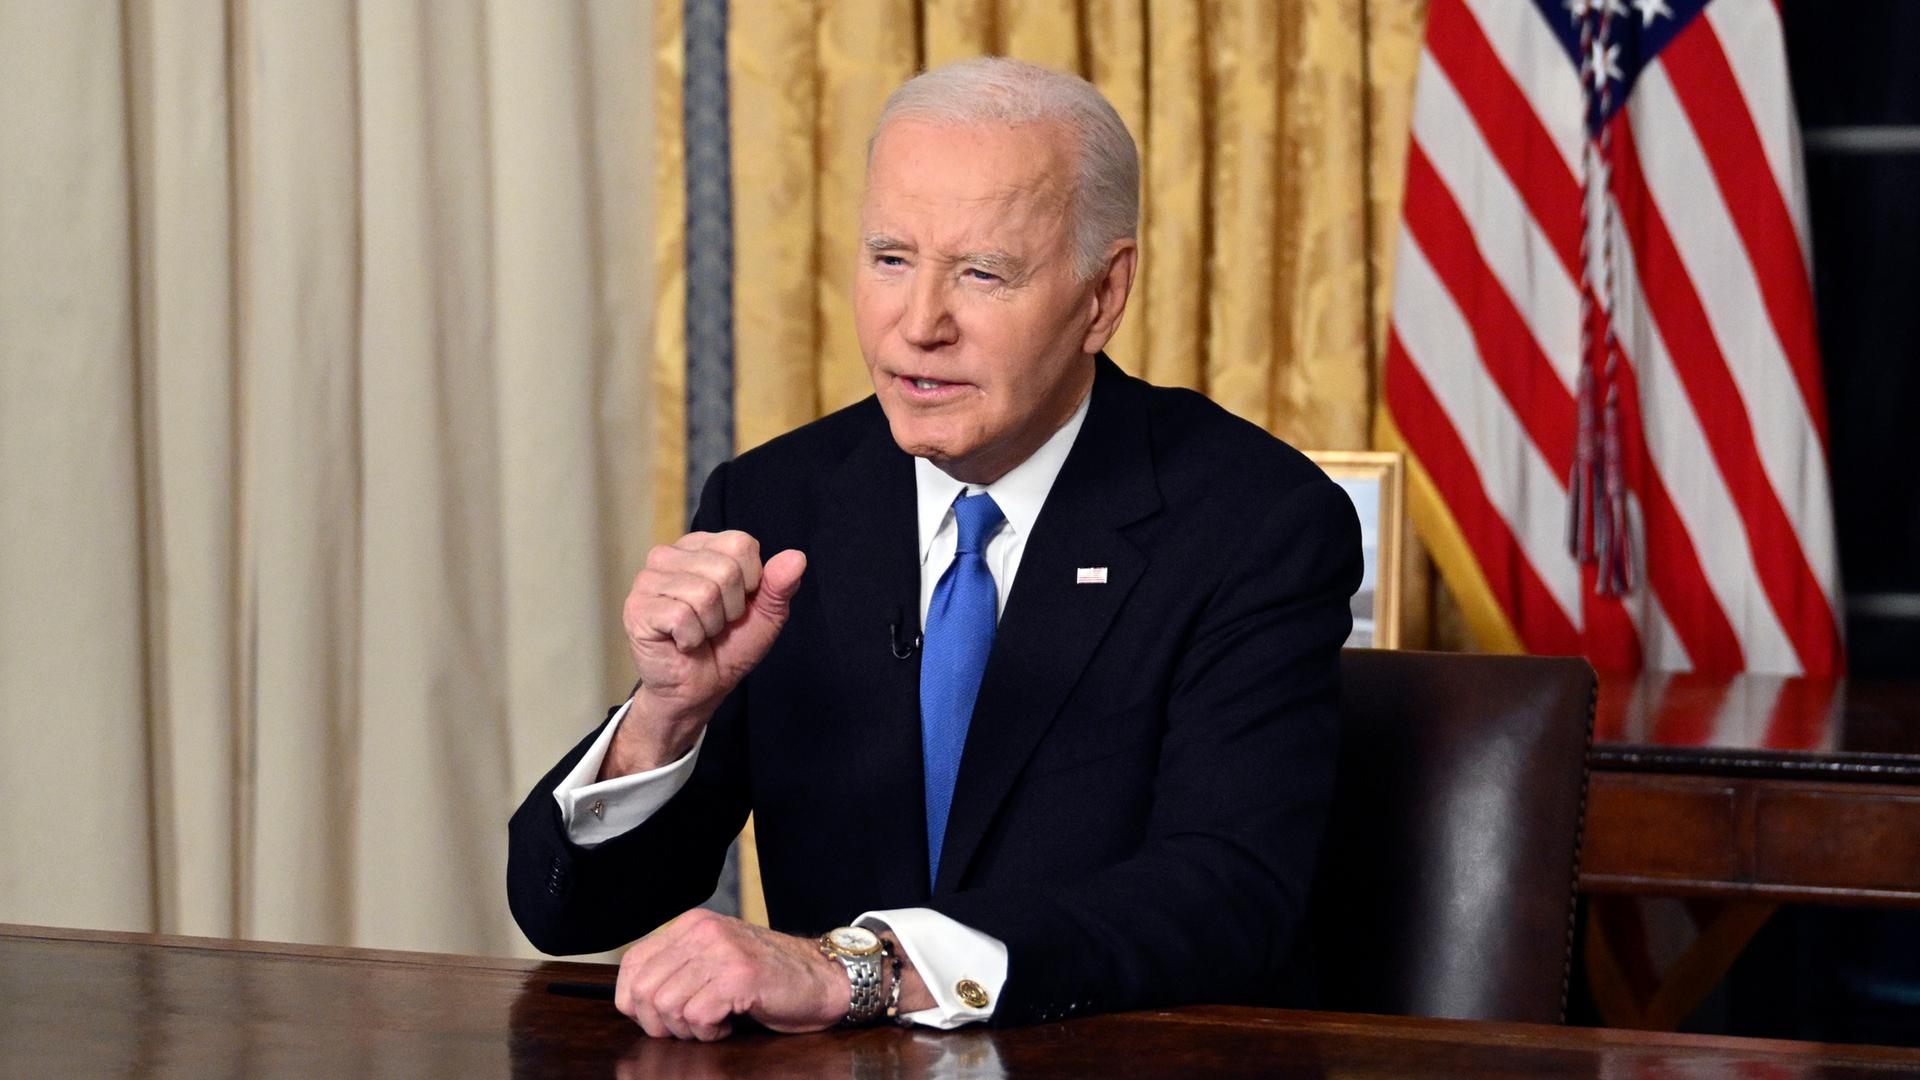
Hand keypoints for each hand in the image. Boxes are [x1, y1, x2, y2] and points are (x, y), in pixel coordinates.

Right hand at [608, 531, 806, 775]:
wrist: (699, 689)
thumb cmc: (728, 646)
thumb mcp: (765, 615)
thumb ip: (780, 585)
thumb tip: (797, 557)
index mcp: (701, 546)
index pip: (741, 544)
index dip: (751, 581)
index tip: (738, 603)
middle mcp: (669, 555)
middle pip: (725, 569)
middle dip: (731, 608)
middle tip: (716, 624)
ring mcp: (647, 580)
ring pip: (704, 593)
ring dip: (711, 625)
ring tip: (699, 633)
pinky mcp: (636, 608)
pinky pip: (681, 616)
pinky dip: (691, 638)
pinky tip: (681, 642)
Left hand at [613, 909, 846, 1040]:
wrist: (824, 978)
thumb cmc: (767, 978)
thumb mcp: (713, 960)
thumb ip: (677, 969)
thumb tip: (633, 1001)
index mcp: (691, 925)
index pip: (632, 965)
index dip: (634, 1003)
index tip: (660, 1017)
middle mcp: (703, 932)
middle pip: (644, 991)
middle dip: (660, 1023)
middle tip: (690, 1026)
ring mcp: (722, 952)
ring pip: (667, 1006)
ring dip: (688, 1029)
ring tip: (714, 1022)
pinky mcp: (740, 976)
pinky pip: (697, 1017)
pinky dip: (710, 1032)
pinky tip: (728, 1024)